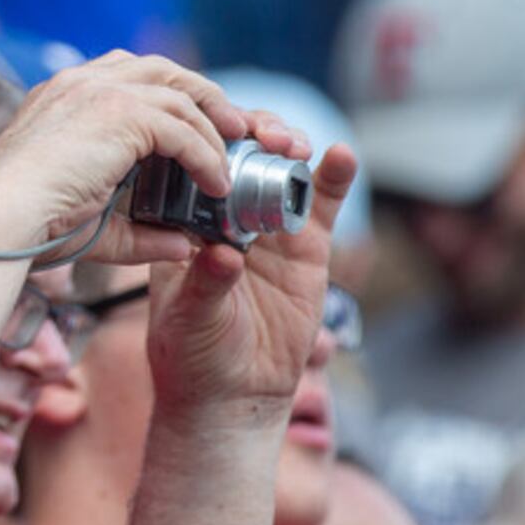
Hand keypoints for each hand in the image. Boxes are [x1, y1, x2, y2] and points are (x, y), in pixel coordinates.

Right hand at [0, 53, 273, 263]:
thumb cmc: (26, 226)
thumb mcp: (92, 221)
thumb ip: (140, 231)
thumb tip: (185, 244)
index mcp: (65, 94)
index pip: (134, 76)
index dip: (175, 97)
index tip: (202, 125)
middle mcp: (82, 81)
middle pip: (165, 70)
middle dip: (207, 97)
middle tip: (237, 129)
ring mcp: (100, 91)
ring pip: (180, 93)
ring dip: (214, 125)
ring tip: (234, 156)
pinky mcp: (118, 113)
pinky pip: (182, 128)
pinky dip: (206, 156)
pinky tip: (215, 183)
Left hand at [143, 144, 359, 415]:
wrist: (232, 393)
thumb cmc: (192, 354)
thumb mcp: (188, 319)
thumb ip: (205, 285)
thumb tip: (224, 256)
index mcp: (182, 224)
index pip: (191, 167)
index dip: (204, 141)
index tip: (213, 132)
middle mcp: (224, 217)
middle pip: (241, 155)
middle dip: (252, 134)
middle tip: (261, 135)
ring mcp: (268, 228)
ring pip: (281, 171)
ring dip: (288, 147)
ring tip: (291, 144)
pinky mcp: (307, 247)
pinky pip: (321, 205)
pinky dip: (333, 178)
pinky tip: (341, 156)